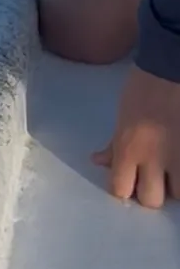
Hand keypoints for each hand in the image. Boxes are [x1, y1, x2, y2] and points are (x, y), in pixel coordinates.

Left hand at [92, 65, 179, 207]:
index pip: (120, 191)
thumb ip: (114, 145)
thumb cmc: (143, 89)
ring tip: (173, 174)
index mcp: (128, 151)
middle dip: (152, 193)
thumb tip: (97, 161)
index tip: (130, 182)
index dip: (125, 189)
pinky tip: (179, 165)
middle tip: (155, 182)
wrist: (172, 68)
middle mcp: (154, 160)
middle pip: (152, 200)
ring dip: (176, 187)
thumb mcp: (121, 119)